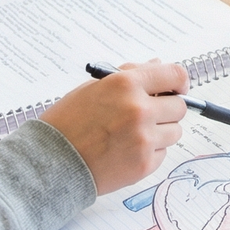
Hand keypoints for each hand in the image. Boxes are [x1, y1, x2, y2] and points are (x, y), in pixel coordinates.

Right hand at [41, 60, 190, 194]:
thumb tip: (157, 65)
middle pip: (179, 106)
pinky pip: (162, 153)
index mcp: (126, 84)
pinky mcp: (144, 164)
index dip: (179, 82)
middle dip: (166, 109)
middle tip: (148, 114)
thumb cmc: (68, 123)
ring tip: (132, 135)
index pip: (175, 75)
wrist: (50, 162)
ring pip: (175, 131)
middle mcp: (139, 110)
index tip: (177, 88)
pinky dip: (150, 152)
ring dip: (160, 132)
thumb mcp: (94, 88)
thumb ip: (130, 76)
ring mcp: (143, 139)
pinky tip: (126, 151)